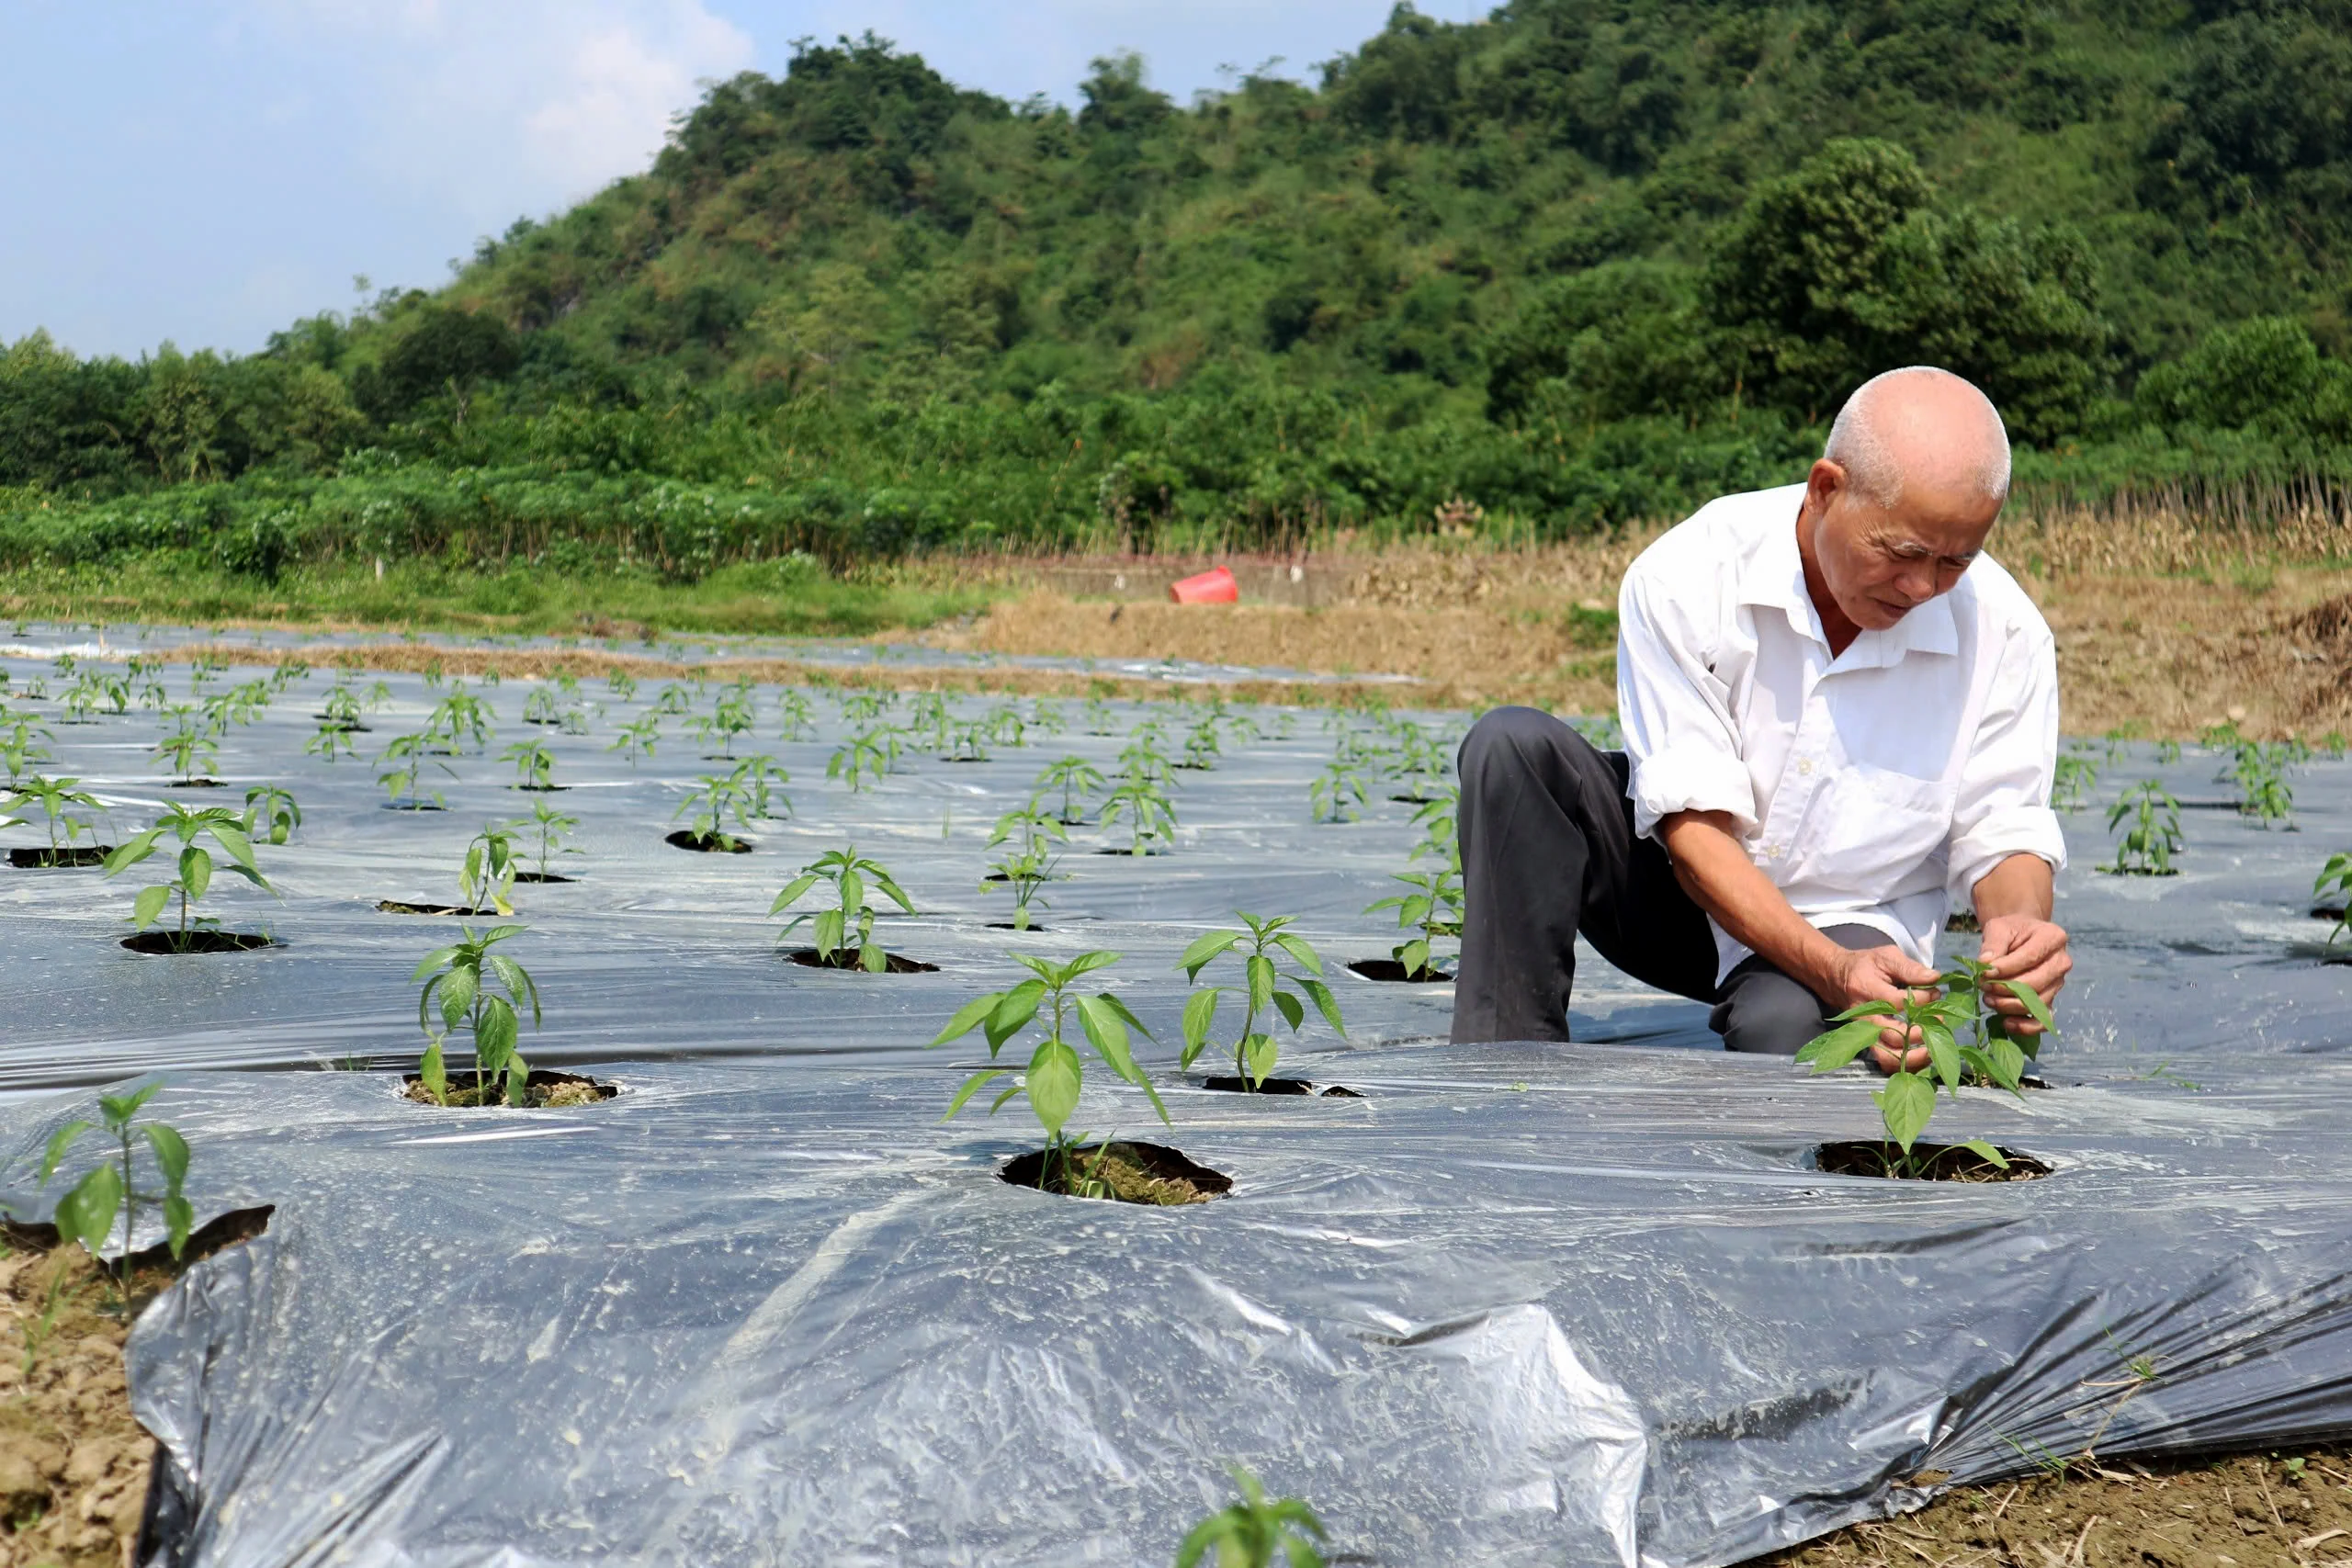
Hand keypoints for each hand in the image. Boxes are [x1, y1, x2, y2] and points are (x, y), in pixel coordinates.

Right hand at [1824, 944, 1941, 1074]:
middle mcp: (1865, 1017)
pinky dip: (1906, 1063)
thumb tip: (1934, 978)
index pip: (1900, 1003)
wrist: (1838, 978)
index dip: (1924, 1000)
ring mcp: (1865, 1033)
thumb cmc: (1866, 966)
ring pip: (1890, 1056)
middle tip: (1939, 1019)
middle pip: (1896, 1035)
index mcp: (1868, 991)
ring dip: (1916, 1056)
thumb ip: (1910, 968)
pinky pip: (1887, 1062)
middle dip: (1924, 1030)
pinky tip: (1923, 1054)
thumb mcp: (1886, 957)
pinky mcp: (1868, 1042)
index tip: (1935, 992)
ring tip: (1934, 1045)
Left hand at [1976, 915, 2070, 1038]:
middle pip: (2035, 983)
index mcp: (2053, 937)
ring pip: (2037, 1003)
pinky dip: (2026, 1026)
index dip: (2005, 968)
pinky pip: (2044, 1020)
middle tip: (1984, 987)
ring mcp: (2058, 983)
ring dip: (2009, 1006)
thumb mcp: (1999, 928)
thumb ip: (1993, 944)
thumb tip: (1985, 964)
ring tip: (1988, 1000)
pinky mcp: (2051, 1000)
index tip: (1984, 973)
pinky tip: (2006, 1023)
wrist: (2020, 938)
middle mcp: (2061, 962)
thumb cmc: (2011, 931)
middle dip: (2005, 989)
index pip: (2030, 957)